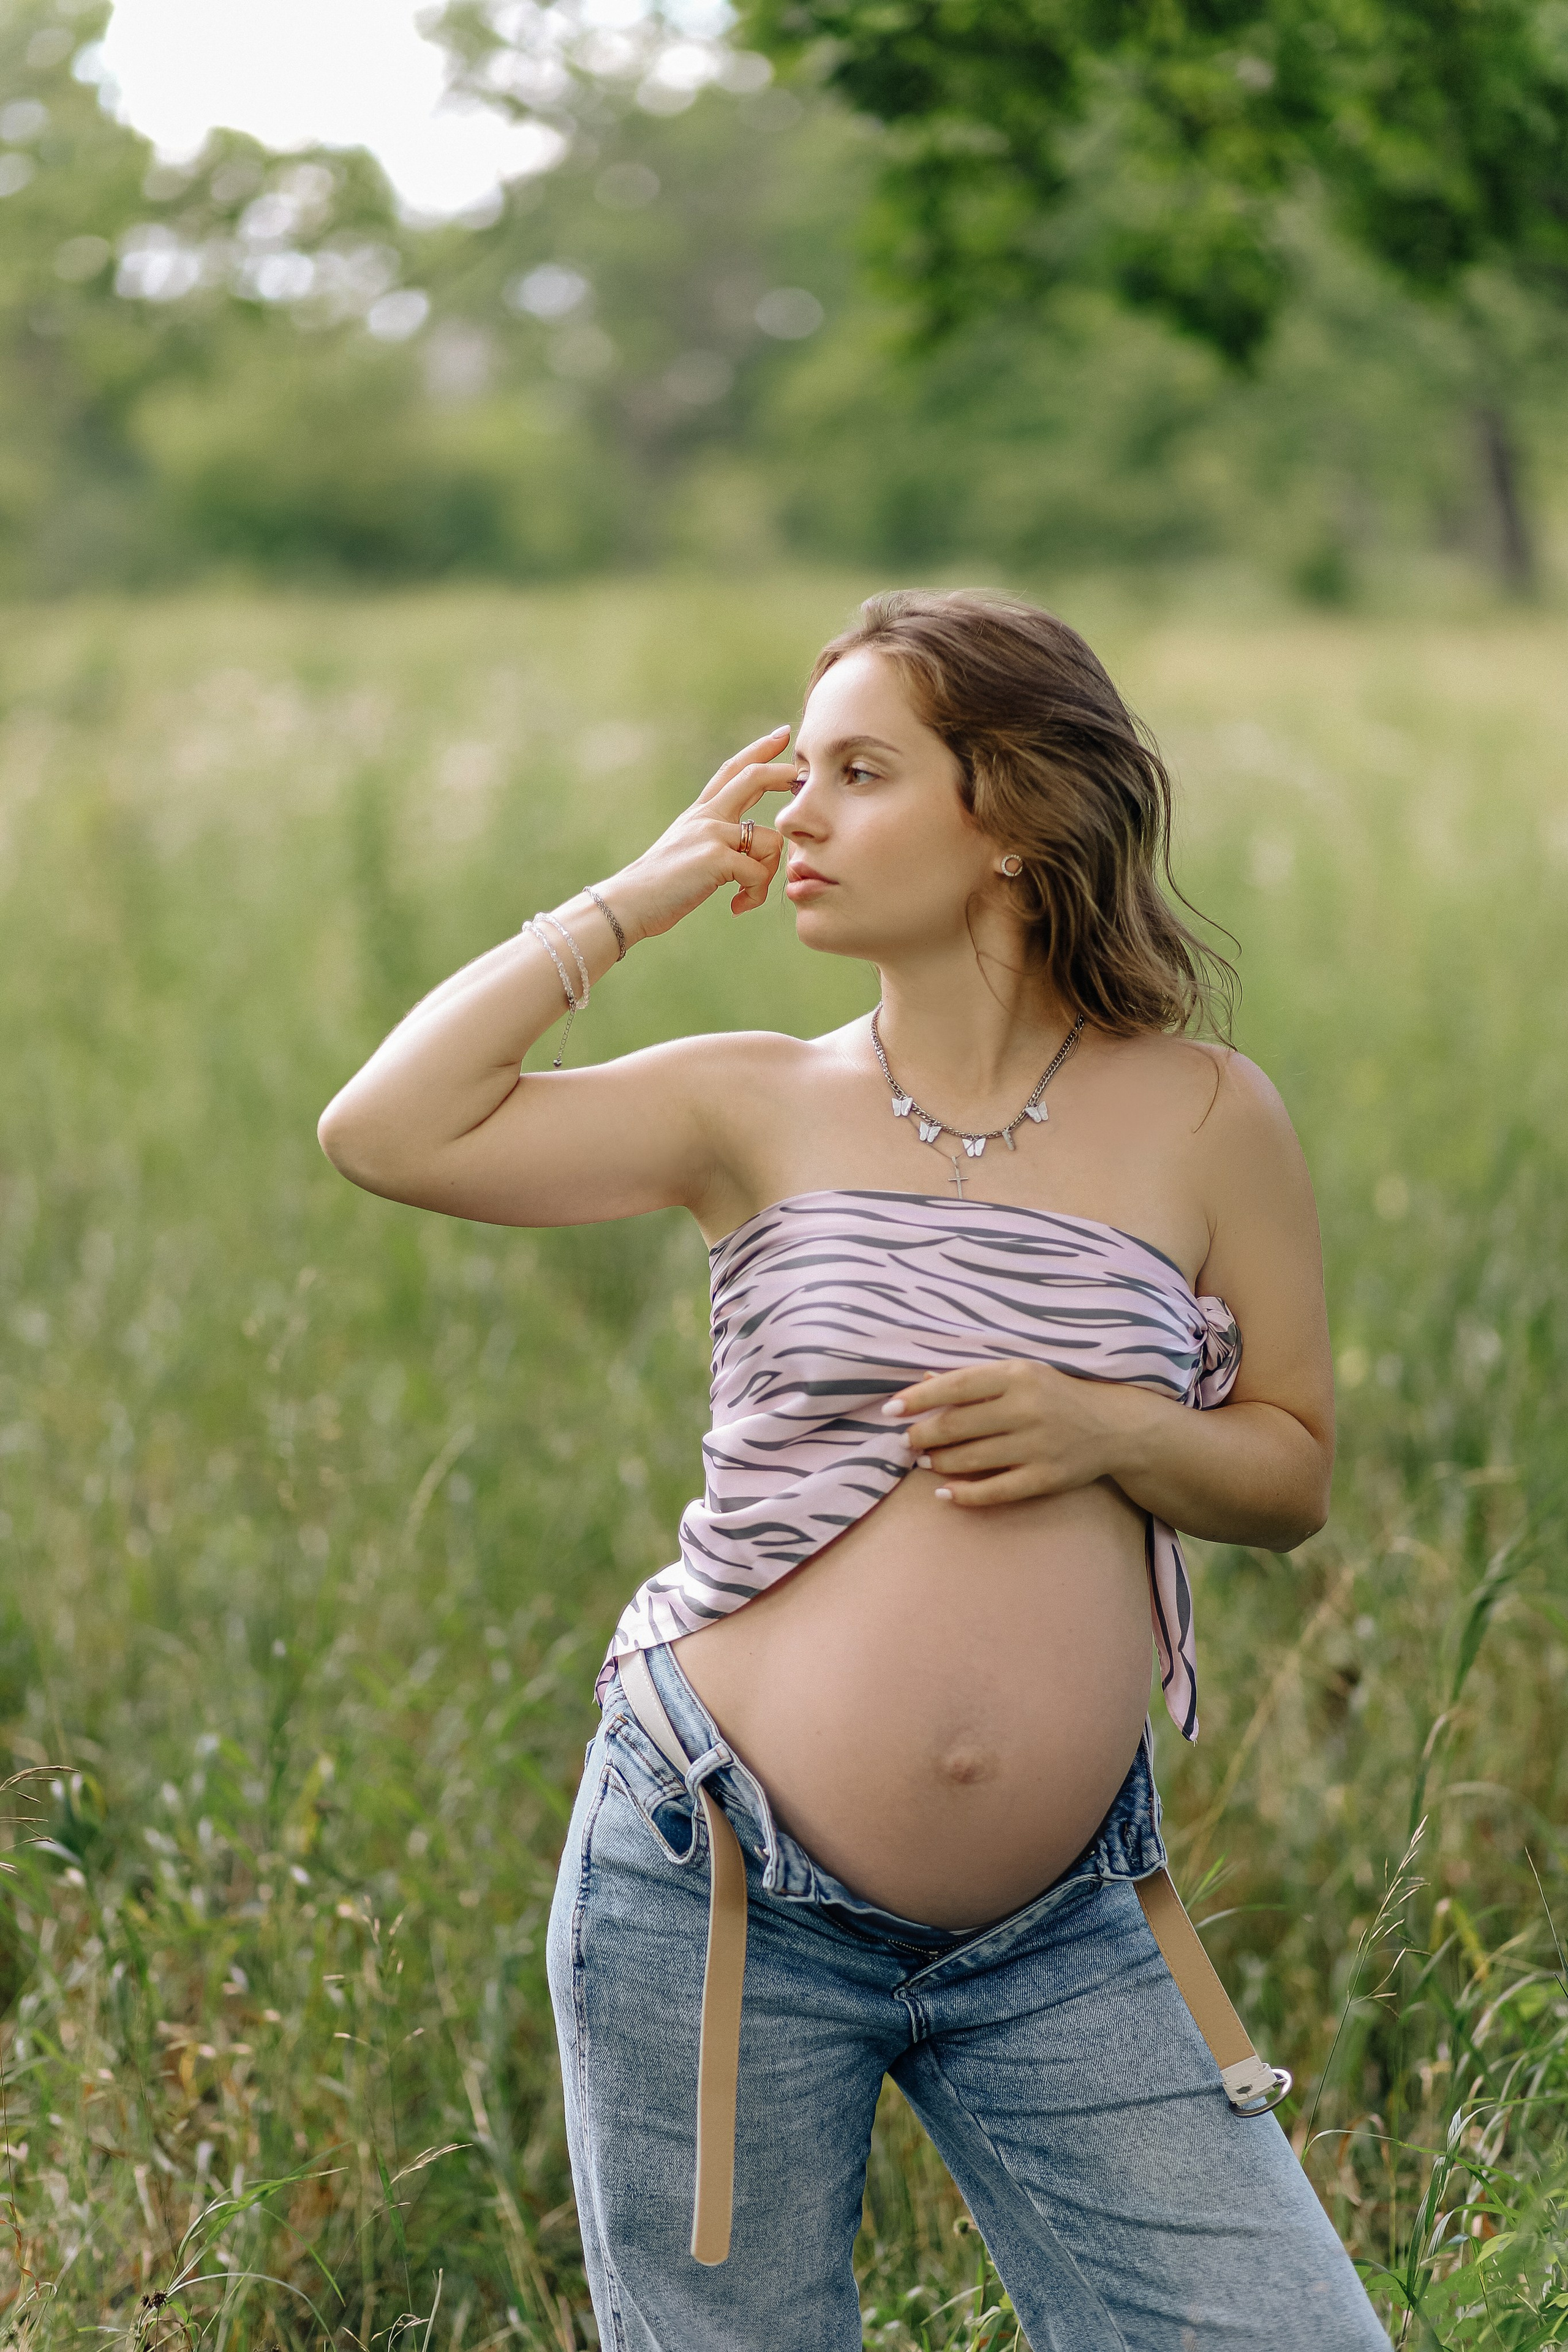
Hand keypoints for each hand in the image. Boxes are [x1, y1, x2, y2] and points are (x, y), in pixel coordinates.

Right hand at [600, 728, 795, 944]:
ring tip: (746, 893)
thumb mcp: (687, 849)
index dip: (759, 751)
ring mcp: (711, 834)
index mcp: (700, 812)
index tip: (782, 736)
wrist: (629, 903)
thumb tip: (748, 842)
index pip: (732, 771)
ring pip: (770, 840)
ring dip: (768, 873)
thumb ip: (716, 837)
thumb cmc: (660, 886)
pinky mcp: (715, 858)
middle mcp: (706, 816)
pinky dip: (754, 894)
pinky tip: (737, 905)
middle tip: (803, 775)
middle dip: (783, 773)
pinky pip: (759, 872)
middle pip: (752, 777)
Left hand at [880, 1359, 1143, 1507]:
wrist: (1113, 1427)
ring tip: (926, 1461)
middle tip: (909, 1441)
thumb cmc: (1055, 1395)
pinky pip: (994, 1491)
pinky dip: (964, 1495)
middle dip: (923, 1435)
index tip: (891, 1409)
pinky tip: (945, 1492)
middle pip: (957, 1426)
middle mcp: (1027, 1408)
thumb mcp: (1020, 1375)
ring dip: (939, 1462)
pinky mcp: (1045, 1478)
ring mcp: (1037, 1446)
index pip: (956, 1386)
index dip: (918, 1399)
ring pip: (970, 1459)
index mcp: (1018, 1375)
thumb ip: (974, 1379)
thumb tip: (922, 1382)